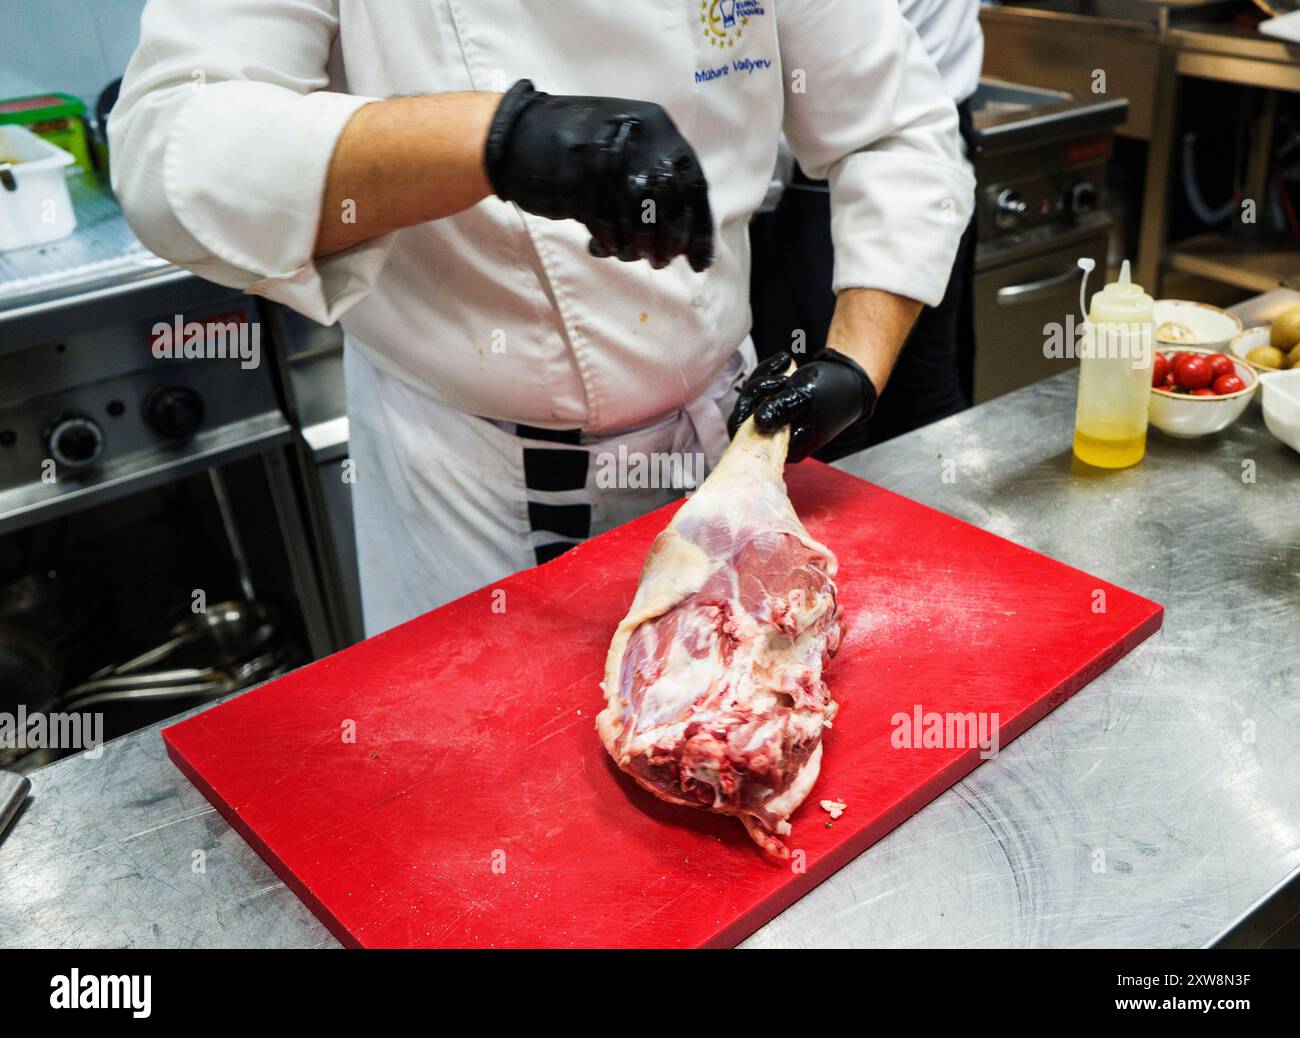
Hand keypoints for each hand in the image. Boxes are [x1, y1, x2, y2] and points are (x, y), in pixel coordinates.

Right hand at [484, 80, 713, 271]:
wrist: (513, 135)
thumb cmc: (575, 147)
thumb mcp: (625, 145)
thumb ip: (656, 178)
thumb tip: (687, 236)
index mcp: (655, 126)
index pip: (693, 184)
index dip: (700, 227)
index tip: (699, 261)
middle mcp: (636, 138)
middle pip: (669, 207)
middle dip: (668, 243)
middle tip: (659, 261)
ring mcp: (605, 159)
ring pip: (639, 221)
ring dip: (637, 249)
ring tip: (629, 254)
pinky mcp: (577, 181)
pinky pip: (607, 227)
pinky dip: (609, 244)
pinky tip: (601, 246)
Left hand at [728, 350, 878, 462]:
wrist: (851, 377)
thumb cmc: (833, 389)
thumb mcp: (805, 396)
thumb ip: (781, 408)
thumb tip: (757, 422)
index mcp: (788, 446)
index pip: (749, 433)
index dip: (751, 406)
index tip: (773, 384)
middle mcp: (779, 440)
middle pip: (744, 417)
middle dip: (758, 388)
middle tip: (781, 373)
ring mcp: (775, 425)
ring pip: (749, 402)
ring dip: (764, 379)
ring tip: (786, 363)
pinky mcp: (774, 410)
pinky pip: (758, 394)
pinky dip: (767, 375)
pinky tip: (783, 361)